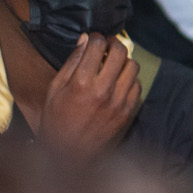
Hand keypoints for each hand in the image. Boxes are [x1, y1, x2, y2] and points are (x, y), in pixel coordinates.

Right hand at [39, 34, 140, 156]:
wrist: (68, 155)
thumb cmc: (56, 120)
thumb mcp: (55, 89)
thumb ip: (72, 63)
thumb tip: (86, 40)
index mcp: (82, 83)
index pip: (98, 46)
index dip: (96, 37)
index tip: (94, 39)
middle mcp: (104, 91)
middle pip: (121, 52)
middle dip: (114, 43)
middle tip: (107, 45)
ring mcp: (119, 102)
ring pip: (133, 67)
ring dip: (123, 61)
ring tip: (113, 64)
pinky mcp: (128, 113)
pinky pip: (137, 86)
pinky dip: (129, 80)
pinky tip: (118, 83)